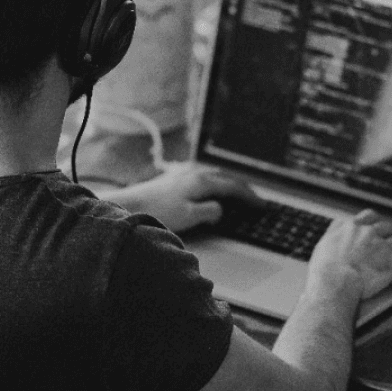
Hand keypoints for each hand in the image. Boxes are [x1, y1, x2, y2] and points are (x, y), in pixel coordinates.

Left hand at [107, 164, 258, 232]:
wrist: (130, 205)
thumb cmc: (158, 212)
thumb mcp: (189, 217)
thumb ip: (210, 212)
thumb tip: (221, 209)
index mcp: (202, 182)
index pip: (233, 187)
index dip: (249, 197)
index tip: (261, 205)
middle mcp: (194, 173)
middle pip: (226, 178)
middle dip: (242, 189)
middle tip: (254, 199)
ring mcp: (183, 173)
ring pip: (214, 176)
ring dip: (228, 184)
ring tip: (236, 194)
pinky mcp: (173, 178)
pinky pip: (202, 177)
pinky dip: (214, 183)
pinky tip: (210, 188)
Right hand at [308, 209, 391, 301]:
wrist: (334, 281)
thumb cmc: (324, 269)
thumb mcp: (323, 243)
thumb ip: (333, 232)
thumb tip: (336, 226)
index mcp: (352, 227)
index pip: (369, 217)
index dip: (377, 220)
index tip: (380, 224)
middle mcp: (369, 233)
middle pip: (388, 228)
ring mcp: (383, 246)